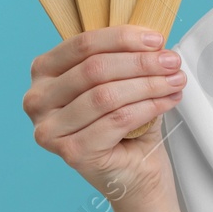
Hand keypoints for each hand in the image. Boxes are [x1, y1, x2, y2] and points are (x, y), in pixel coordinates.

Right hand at [23, 25, 187, 204]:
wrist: (134, 173)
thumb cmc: (125, 124)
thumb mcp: (121, 80)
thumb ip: (124, 57)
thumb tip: (152, 39)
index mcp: (44, 72)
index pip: (83, 44)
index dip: (123, 38)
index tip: (156, 40)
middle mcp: (37, 100)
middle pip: (95, 69)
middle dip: (141, 62)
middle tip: (172, 62)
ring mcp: (50, 129)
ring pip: (106, 95)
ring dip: (148, 84)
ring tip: (175, 81)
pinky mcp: (70, 152)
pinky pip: (116, 120)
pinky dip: (148, 107)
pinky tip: (167, 101)